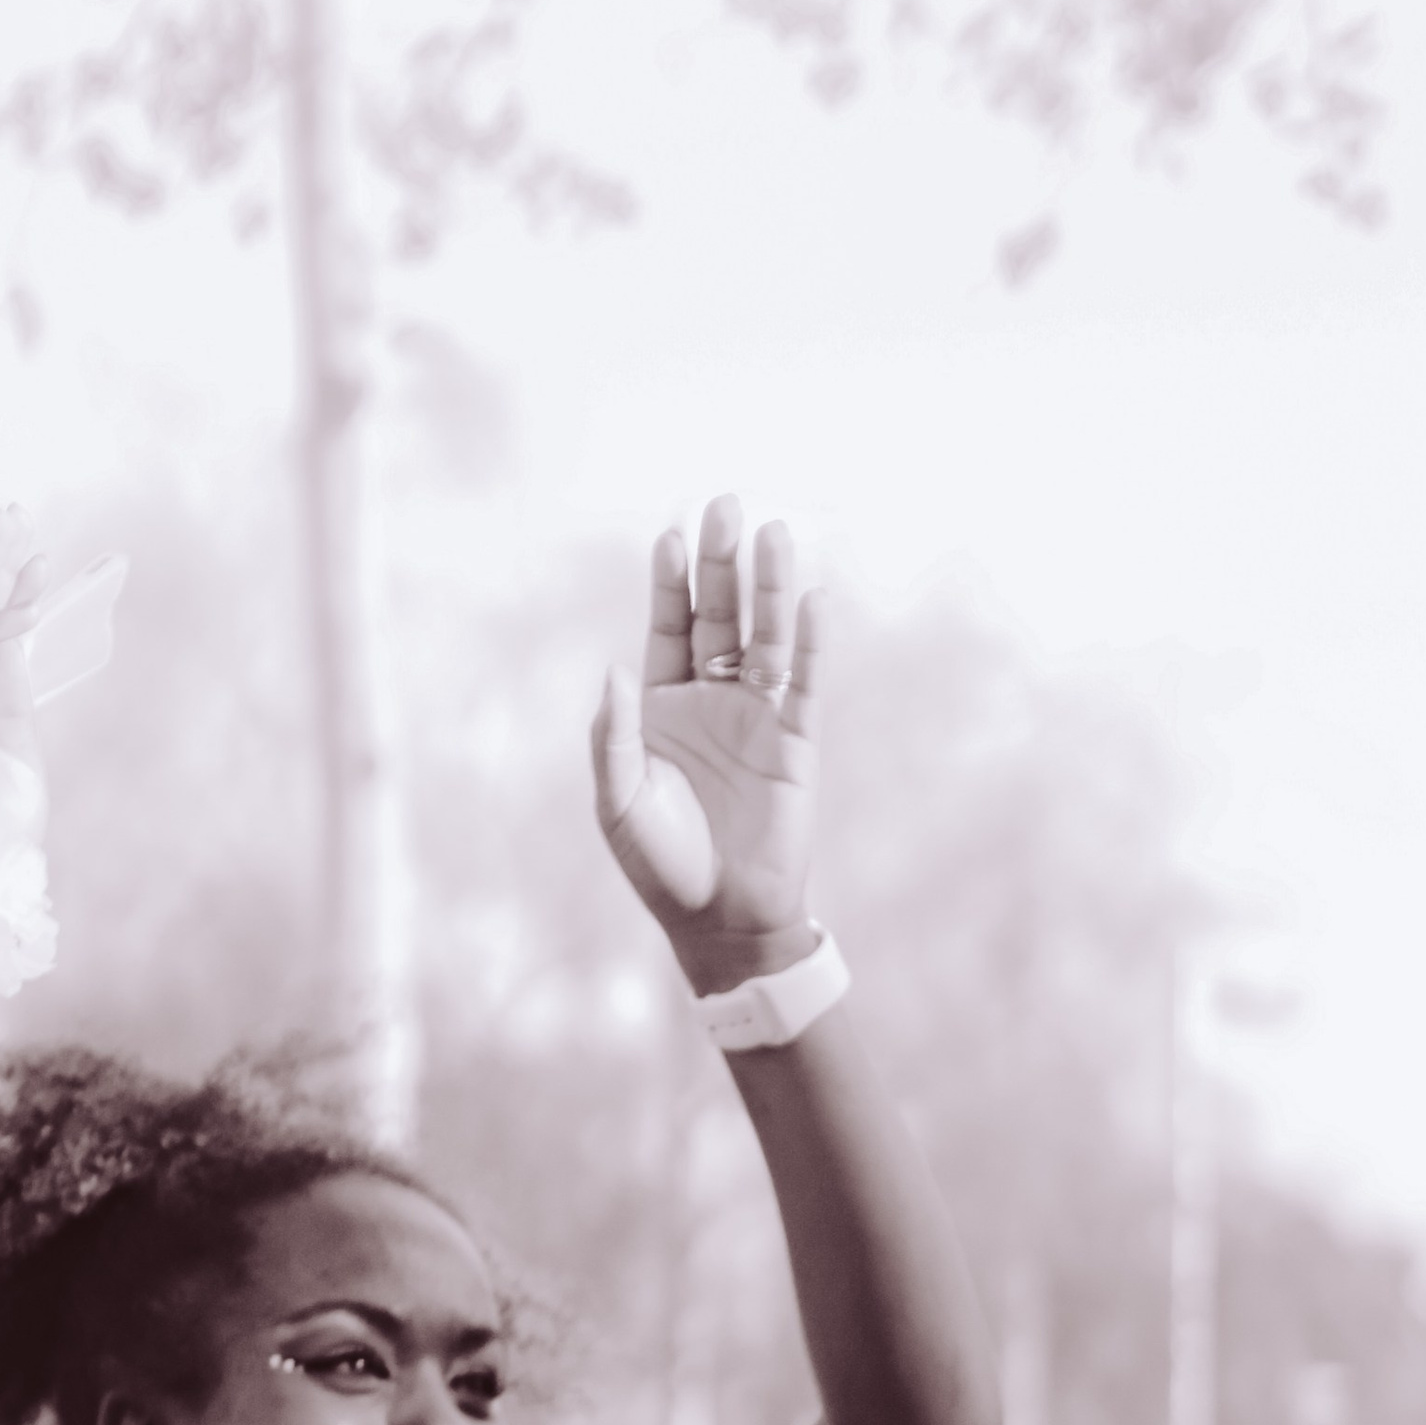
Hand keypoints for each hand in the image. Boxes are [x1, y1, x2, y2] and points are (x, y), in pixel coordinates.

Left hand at [594, 495, 824, 997]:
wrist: (720, 920)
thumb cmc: (662, 865)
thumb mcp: (619, 804)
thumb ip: (611, 737)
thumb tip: (613, 667)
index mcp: (662, 709)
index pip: (668, 627)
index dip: (669, 582)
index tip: (671, 534)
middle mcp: (711, 703)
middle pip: (718, 616)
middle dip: (720, 564)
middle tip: (725, 504)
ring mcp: (756, 719)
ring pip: (763, 638)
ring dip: (769, 587)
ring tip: (774, 532)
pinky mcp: (795, 745)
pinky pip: (803, 685)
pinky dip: (809, 645)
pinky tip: (814, 601)